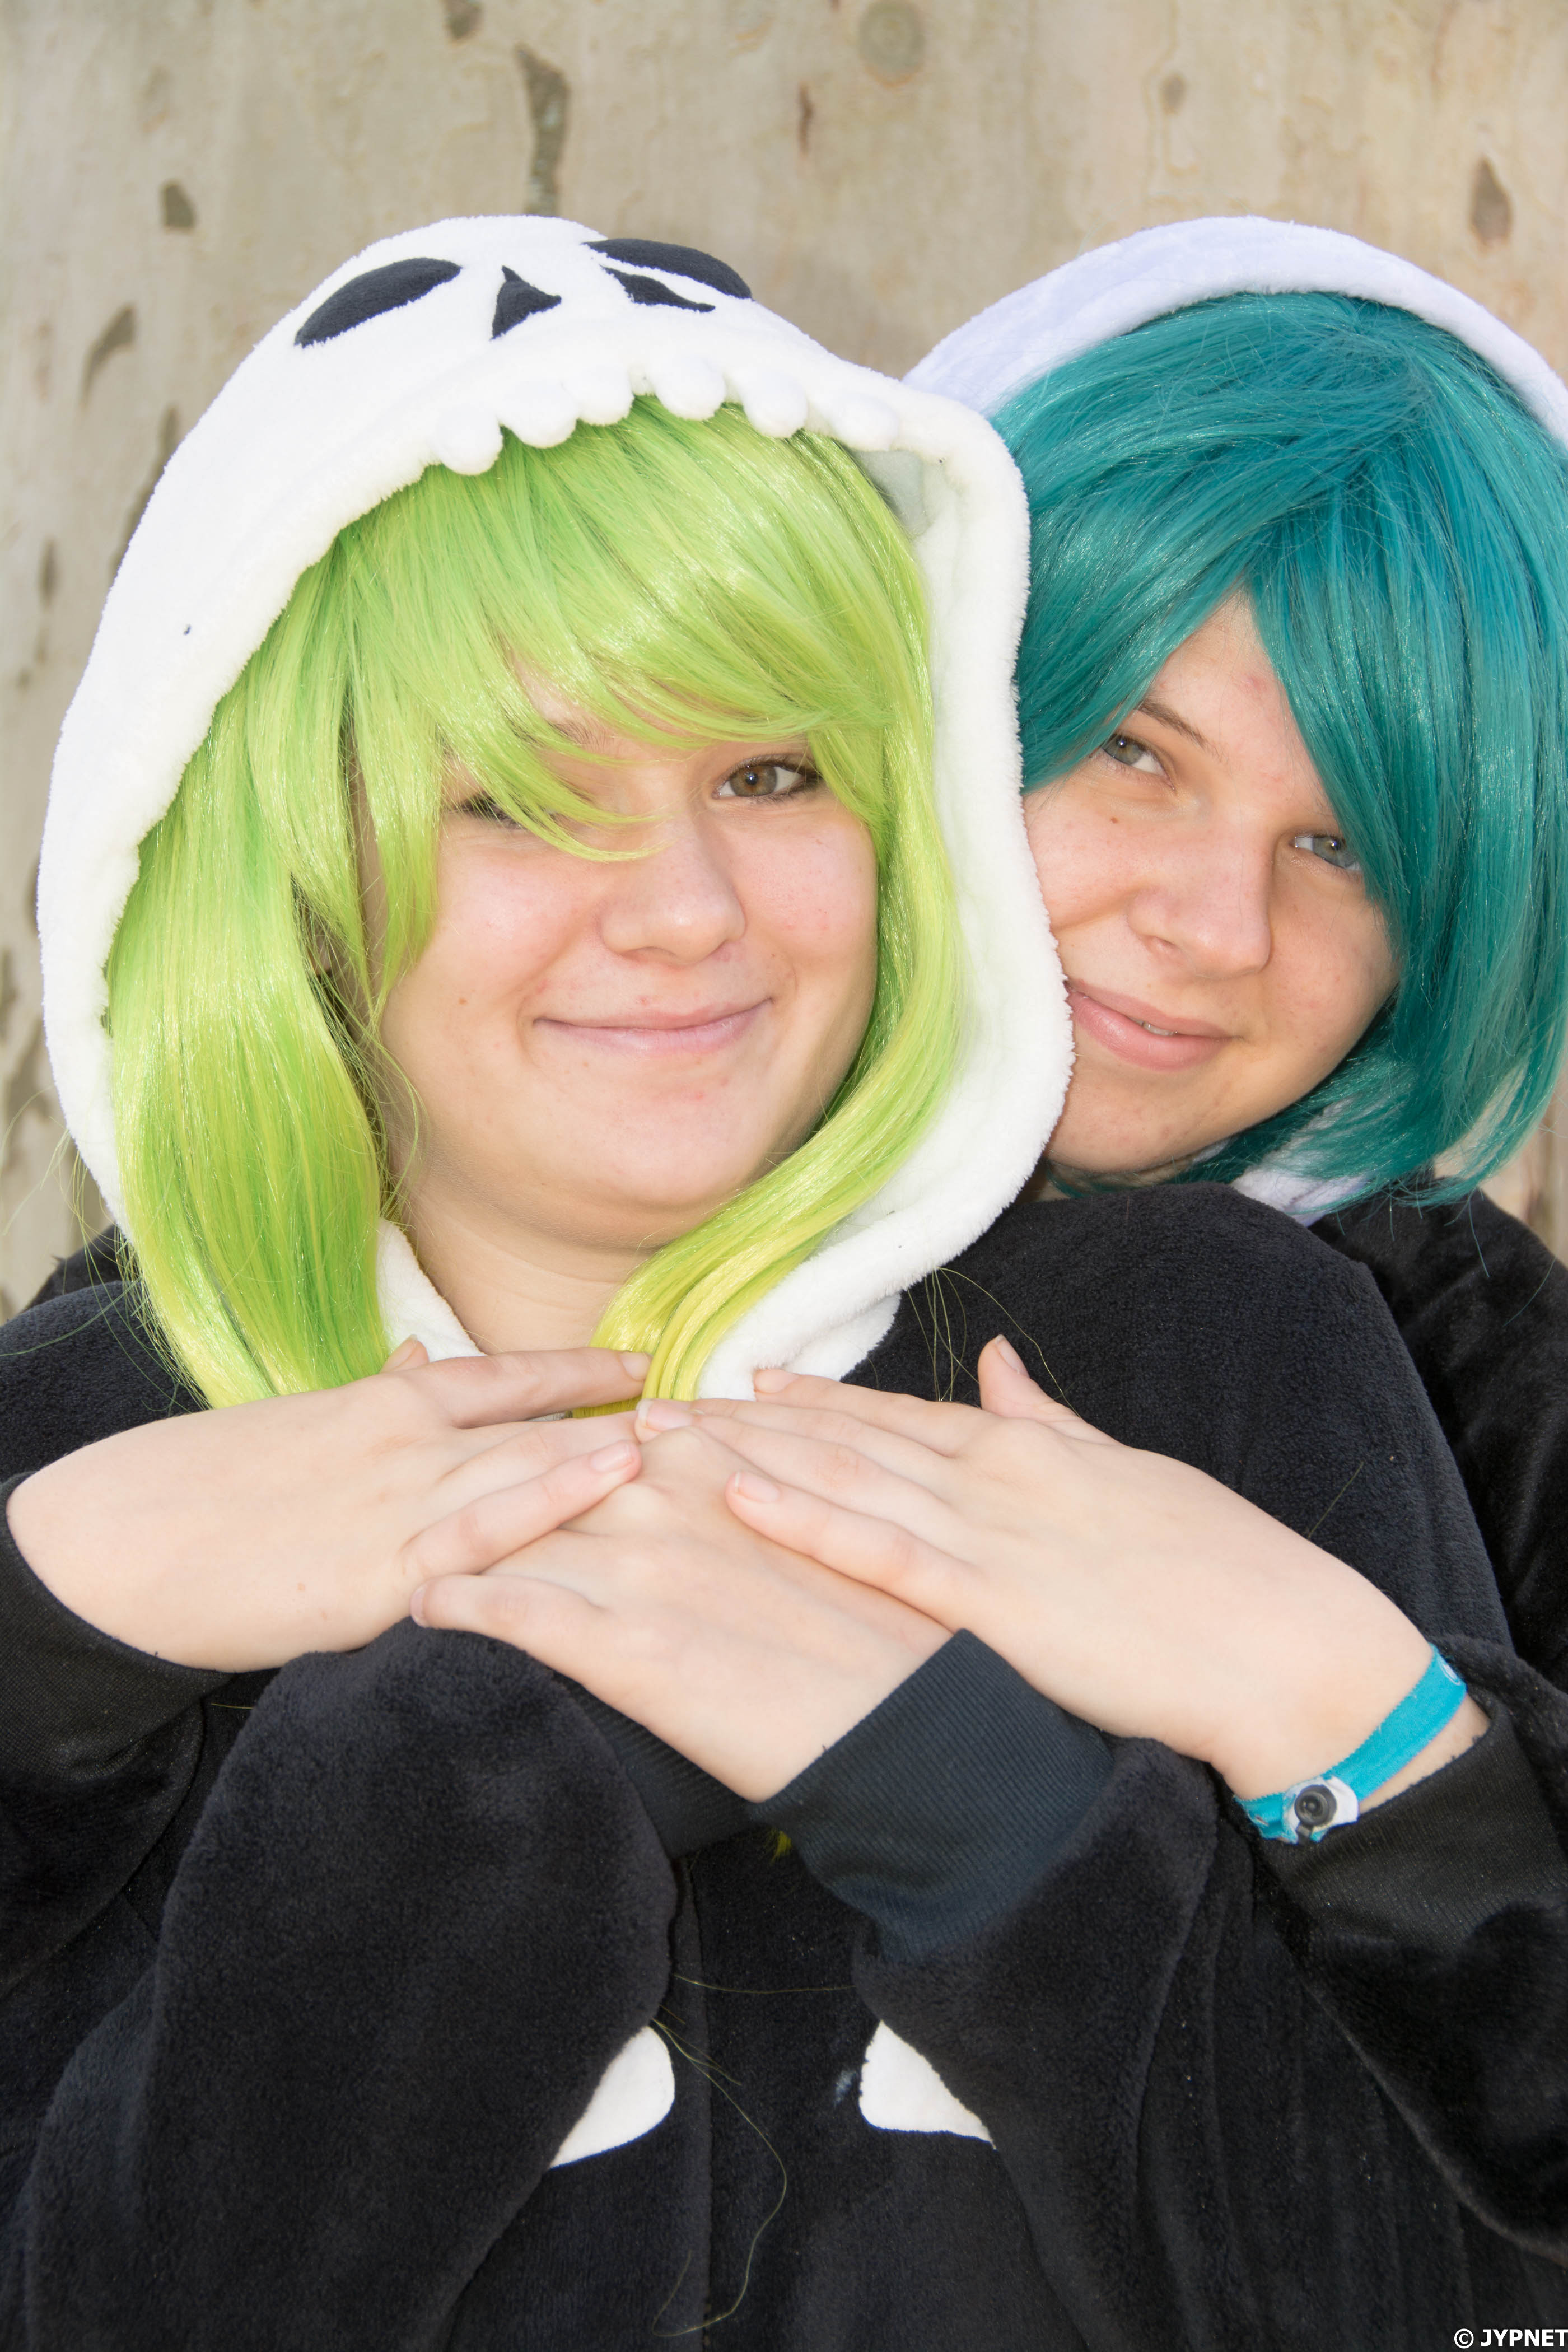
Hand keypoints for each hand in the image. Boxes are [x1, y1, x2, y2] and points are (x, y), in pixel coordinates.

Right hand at [6, 1341, 648, 1671]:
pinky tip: (599, 1497)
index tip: (646, 1361)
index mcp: (384, 1404)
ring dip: (609, 1460)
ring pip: (524, 1470)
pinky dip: (541, 1513)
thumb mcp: (303, 1425)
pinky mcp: (378, 1571)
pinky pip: (478, 1539)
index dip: (578, 1369)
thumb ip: (374, 1398)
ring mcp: (396, 1503)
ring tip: (688, 1445)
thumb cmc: (211, 1487)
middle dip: (627, 1422)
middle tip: (712, 1417)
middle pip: (538, 1424)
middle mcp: (406, 1442)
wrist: (126, 1539)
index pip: (503, 1377)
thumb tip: (413, 1353)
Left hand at [412, 1420, 945, 1799]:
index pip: (596, 1433)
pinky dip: (460, 1606)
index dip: (541, 1445)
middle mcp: (665, 1497)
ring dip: (447, 1538)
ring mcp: (640, 1567)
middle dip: (475, 1482)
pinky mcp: (623, 1646)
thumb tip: (682, 1455)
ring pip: (512, 1530)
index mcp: (711, 1463)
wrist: (901, 1720)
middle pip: (536, 1470)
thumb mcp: (810, 1527)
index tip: (499, 1450)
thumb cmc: (870, 1630)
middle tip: (413, 1493)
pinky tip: (425, 1609)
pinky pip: (514, 1612)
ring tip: (395, 1550)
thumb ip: (740, 1482)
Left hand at [691, 1341, 1484, 1801]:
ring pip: (840, 1479)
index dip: (807, 1402)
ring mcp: (987, 1532)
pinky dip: (807, 1520)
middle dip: (739, 1424)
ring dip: (743, 1456)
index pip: (892, 1418)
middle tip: (646, 1405)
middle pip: (841, 1440)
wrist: (1284, 1641)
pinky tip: (740, 1497)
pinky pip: (879, 1551)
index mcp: (1022, 1450)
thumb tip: (996, 1364)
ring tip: (657, 1440)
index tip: (734, 1384)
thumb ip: (1046, 1419)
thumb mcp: (1125, 1472)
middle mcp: (990, 1475)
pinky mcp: (991, 1598)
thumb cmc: (1218, 1566)